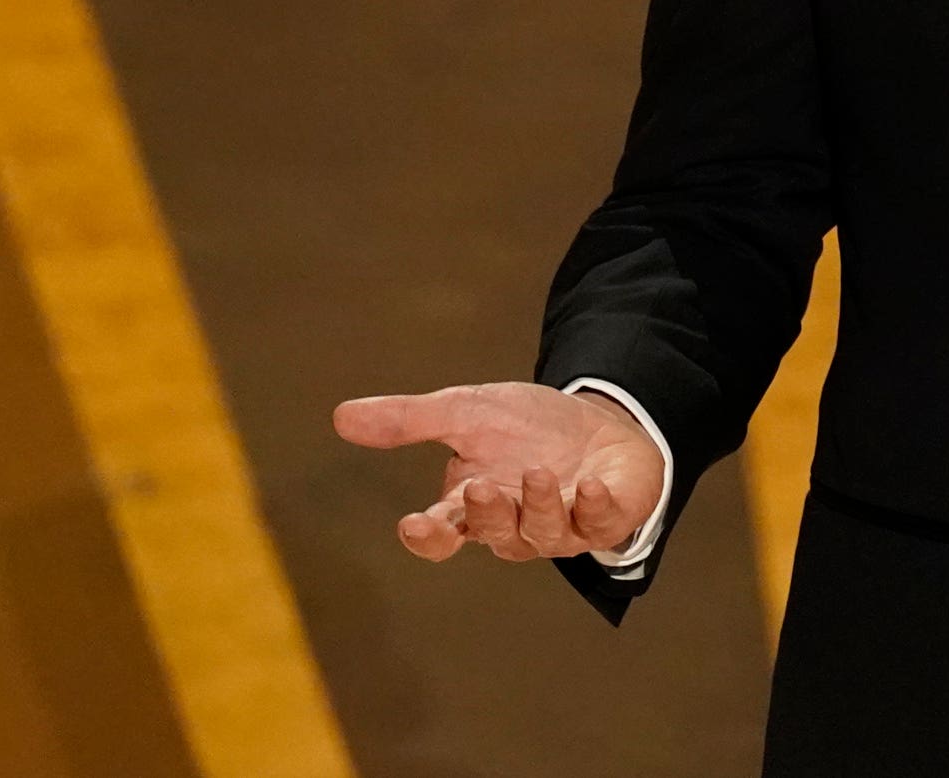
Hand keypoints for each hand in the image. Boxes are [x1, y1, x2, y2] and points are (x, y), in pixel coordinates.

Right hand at [332, 382, 666, 561]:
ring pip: (543, 533)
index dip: (428, 536)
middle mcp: (516, 525)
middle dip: (487, 514)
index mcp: (475, 506)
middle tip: (479, 486)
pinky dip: (594, 507)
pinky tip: (588, 487)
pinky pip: (601, 523)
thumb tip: (341, 416)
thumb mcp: (467, 411)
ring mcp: (563, 526)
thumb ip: (410, 420)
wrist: (601, 422)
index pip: (443, 534)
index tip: (413, 524)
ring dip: (537, 506)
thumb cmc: (529, 427)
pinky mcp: (608, 518)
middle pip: (494, 534)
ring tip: (536, 474)